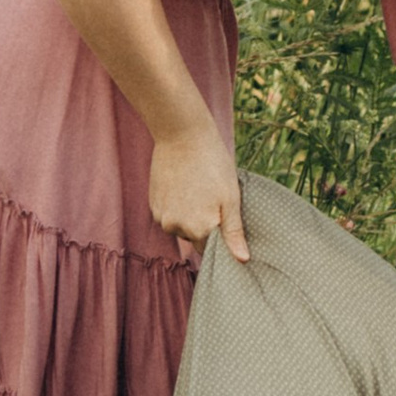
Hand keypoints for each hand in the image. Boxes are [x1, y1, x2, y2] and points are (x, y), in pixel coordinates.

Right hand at [148, 126, 249, 262]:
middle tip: (213, 197)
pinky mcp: (153, 205)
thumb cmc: (213, 164)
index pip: (211, 248)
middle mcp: (177, 228)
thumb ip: (233, 232)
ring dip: (190, 215)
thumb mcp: (231, 197)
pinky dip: (177, 206)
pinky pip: (169, 216)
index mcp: (200, 229)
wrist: (182, 135)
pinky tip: (185, 185)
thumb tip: (242, 260)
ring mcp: (162, 217)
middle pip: (195, 237)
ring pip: (181, 226)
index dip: (220, 235)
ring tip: (198, 188)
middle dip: (205, 223)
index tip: (224, 216)